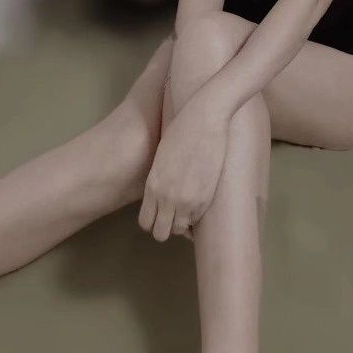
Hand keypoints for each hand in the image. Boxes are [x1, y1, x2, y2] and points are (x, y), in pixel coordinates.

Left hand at [138, 95, 228, 241]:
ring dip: (183, 222)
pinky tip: (199, 200)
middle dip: (166, 226)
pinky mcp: (206, 198)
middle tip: (174, 214)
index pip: (145, 222)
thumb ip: (159, 180)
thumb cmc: (181, 130)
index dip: (153, 220)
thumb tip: (163, 192)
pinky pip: (198, 220)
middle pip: (161, 233)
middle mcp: (167, 198)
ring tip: (188, 207)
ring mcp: (187, 200)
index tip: (160, 213)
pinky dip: (197, 215)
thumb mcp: (161, 157)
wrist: (204, 119)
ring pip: (181, 231)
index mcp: (152, 185)